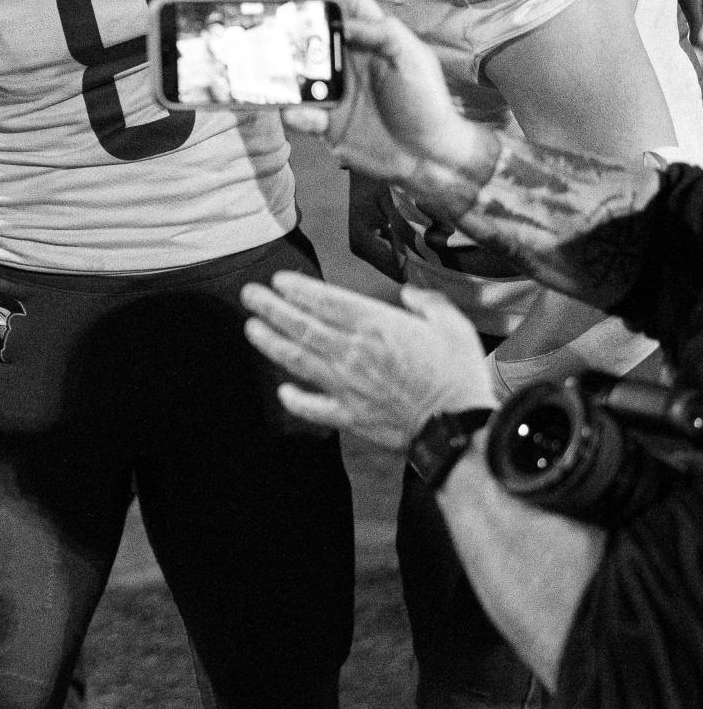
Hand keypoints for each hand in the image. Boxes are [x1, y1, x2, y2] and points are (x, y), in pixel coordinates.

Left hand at [242, 272, 495, 448]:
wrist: (459, 427)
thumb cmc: (459, 375)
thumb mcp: (453, 326)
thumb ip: (428, 304)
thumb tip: (410, 295)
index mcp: (376, 327)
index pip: (326, 301)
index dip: (298, 289)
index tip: (278, 281)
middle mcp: (354, 352)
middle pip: (303, 326)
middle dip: (272, 308)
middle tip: (249, 295)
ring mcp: (347, 385)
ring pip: (299, 361)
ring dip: (272, 344)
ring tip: (252, 329)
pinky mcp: (350, 416)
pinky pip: (314, 407)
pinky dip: (295, 399)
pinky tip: (282, 391)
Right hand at [281, 0, 493, 200]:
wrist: (428, 157)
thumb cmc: (426, 103)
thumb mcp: (414, 60)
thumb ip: (385, 34)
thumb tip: (344, 24)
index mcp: (369, 39)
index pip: (346, 3)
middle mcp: (345, 60)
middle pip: (309, 34)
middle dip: (288, 28)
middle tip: (271, 27)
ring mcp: (331, 90)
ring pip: (295, 74)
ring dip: (282, 73)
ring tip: (273, 72)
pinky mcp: (323, 121)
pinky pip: (299, 114)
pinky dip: (296, 114)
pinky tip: (303, 115)